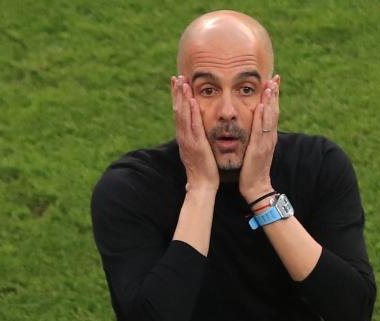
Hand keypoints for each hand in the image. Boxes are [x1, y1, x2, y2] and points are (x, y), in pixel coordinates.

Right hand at [172, 75, 218, 192]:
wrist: (202, 186)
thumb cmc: (203, 170)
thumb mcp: (197, 151)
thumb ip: (195, 140)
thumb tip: (195, 133)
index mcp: (184, 137)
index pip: (179, 113)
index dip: (177, 97)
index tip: (177, 83)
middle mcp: (183, 136)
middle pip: (178, 110)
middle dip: (177, 93)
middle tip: (176, 76)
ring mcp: (188, 140)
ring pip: (183, 115)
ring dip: (182, 98)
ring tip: (182, 82)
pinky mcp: (196, 145)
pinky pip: (193, 126)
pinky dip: (192, 112)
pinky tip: (193, 101)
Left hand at [239, 77, 279, 201]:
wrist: (257, 187)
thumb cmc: (253, 170)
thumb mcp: (256, 149)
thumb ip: (257, 137)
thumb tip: (255, 125)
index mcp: (268, 137)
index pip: (272, 113)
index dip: (274, 97)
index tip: (273, 82)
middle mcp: (269, 137)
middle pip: (274, 111)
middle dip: (274, 94)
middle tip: (274, 78)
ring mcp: (266, 143)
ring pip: (269, 118)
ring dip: (270, 101)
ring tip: (270, 86)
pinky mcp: (259, 149)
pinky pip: (260, 130)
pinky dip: (261, 117)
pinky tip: (260, 106)